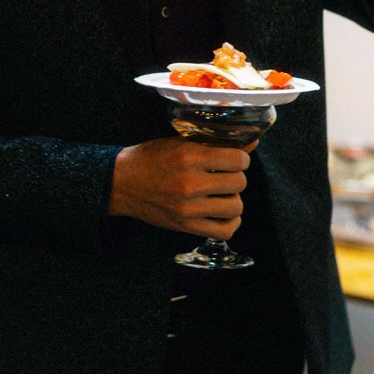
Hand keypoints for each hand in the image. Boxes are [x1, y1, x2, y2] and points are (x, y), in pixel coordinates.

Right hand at [108, 136, 257, 238]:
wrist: (121, 182)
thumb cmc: (151, 158)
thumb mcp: (180, 142)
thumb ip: (214, 143)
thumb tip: (252, 144)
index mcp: (189, 156)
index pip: (238, 160)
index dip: (241, 158)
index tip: (234, 159)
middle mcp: (190, 183)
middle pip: (239, 182)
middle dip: (236, 177)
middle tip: (226, 175)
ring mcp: (188, 208)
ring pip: (235, 207)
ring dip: (233, 199)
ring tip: (222, 193)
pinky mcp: (185, 226)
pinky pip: (224, 231)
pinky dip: (230, 222)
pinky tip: (223, 212)